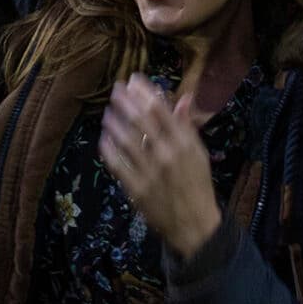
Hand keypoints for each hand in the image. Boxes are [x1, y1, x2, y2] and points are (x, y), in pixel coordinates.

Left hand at [99, 76, 221, 258]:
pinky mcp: (135, 188)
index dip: (145, 91)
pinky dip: (108, 148)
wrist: (194, 224)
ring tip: (107, 112)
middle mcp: (166, 154)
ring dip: (113, 122)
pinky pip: (117, 164)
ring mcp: (149, 172)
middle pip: (140, 120)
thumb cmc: (197, 185)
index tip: (134, 80)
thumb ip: (187, 126)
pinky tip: (104, 138)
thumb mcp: (198, 153)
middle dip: (125, 101)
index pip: (161, 110)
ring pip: (125, 139)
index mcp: (184, 143)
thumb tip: (182, 97)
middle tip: (116, 89)